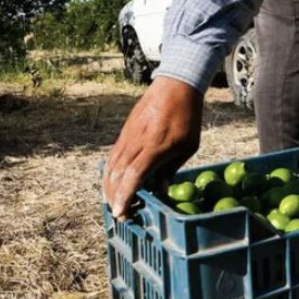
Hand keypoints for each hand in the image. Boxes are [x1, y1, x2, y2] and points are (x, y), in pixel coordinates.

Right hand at [103, 76, 202, 218]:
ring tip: (114, 201)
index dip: (125, 197)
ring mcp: (127, 136)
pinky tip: (113, 181)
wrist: (175, 86)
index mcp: (154, 148)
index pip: (133, 177)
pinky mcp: (124, 132)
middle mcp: (135, 144)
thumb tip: (160, 190)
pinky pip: (112, 156)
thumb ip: (172, 168)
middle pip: (117, 175)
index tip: (121, 212)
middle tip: (120, 212)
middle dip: (114, 197)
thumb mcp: (189, 146)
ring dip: (109, 186)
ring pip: (111, 166)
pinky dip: (110, 171)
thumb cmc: (187, 117)